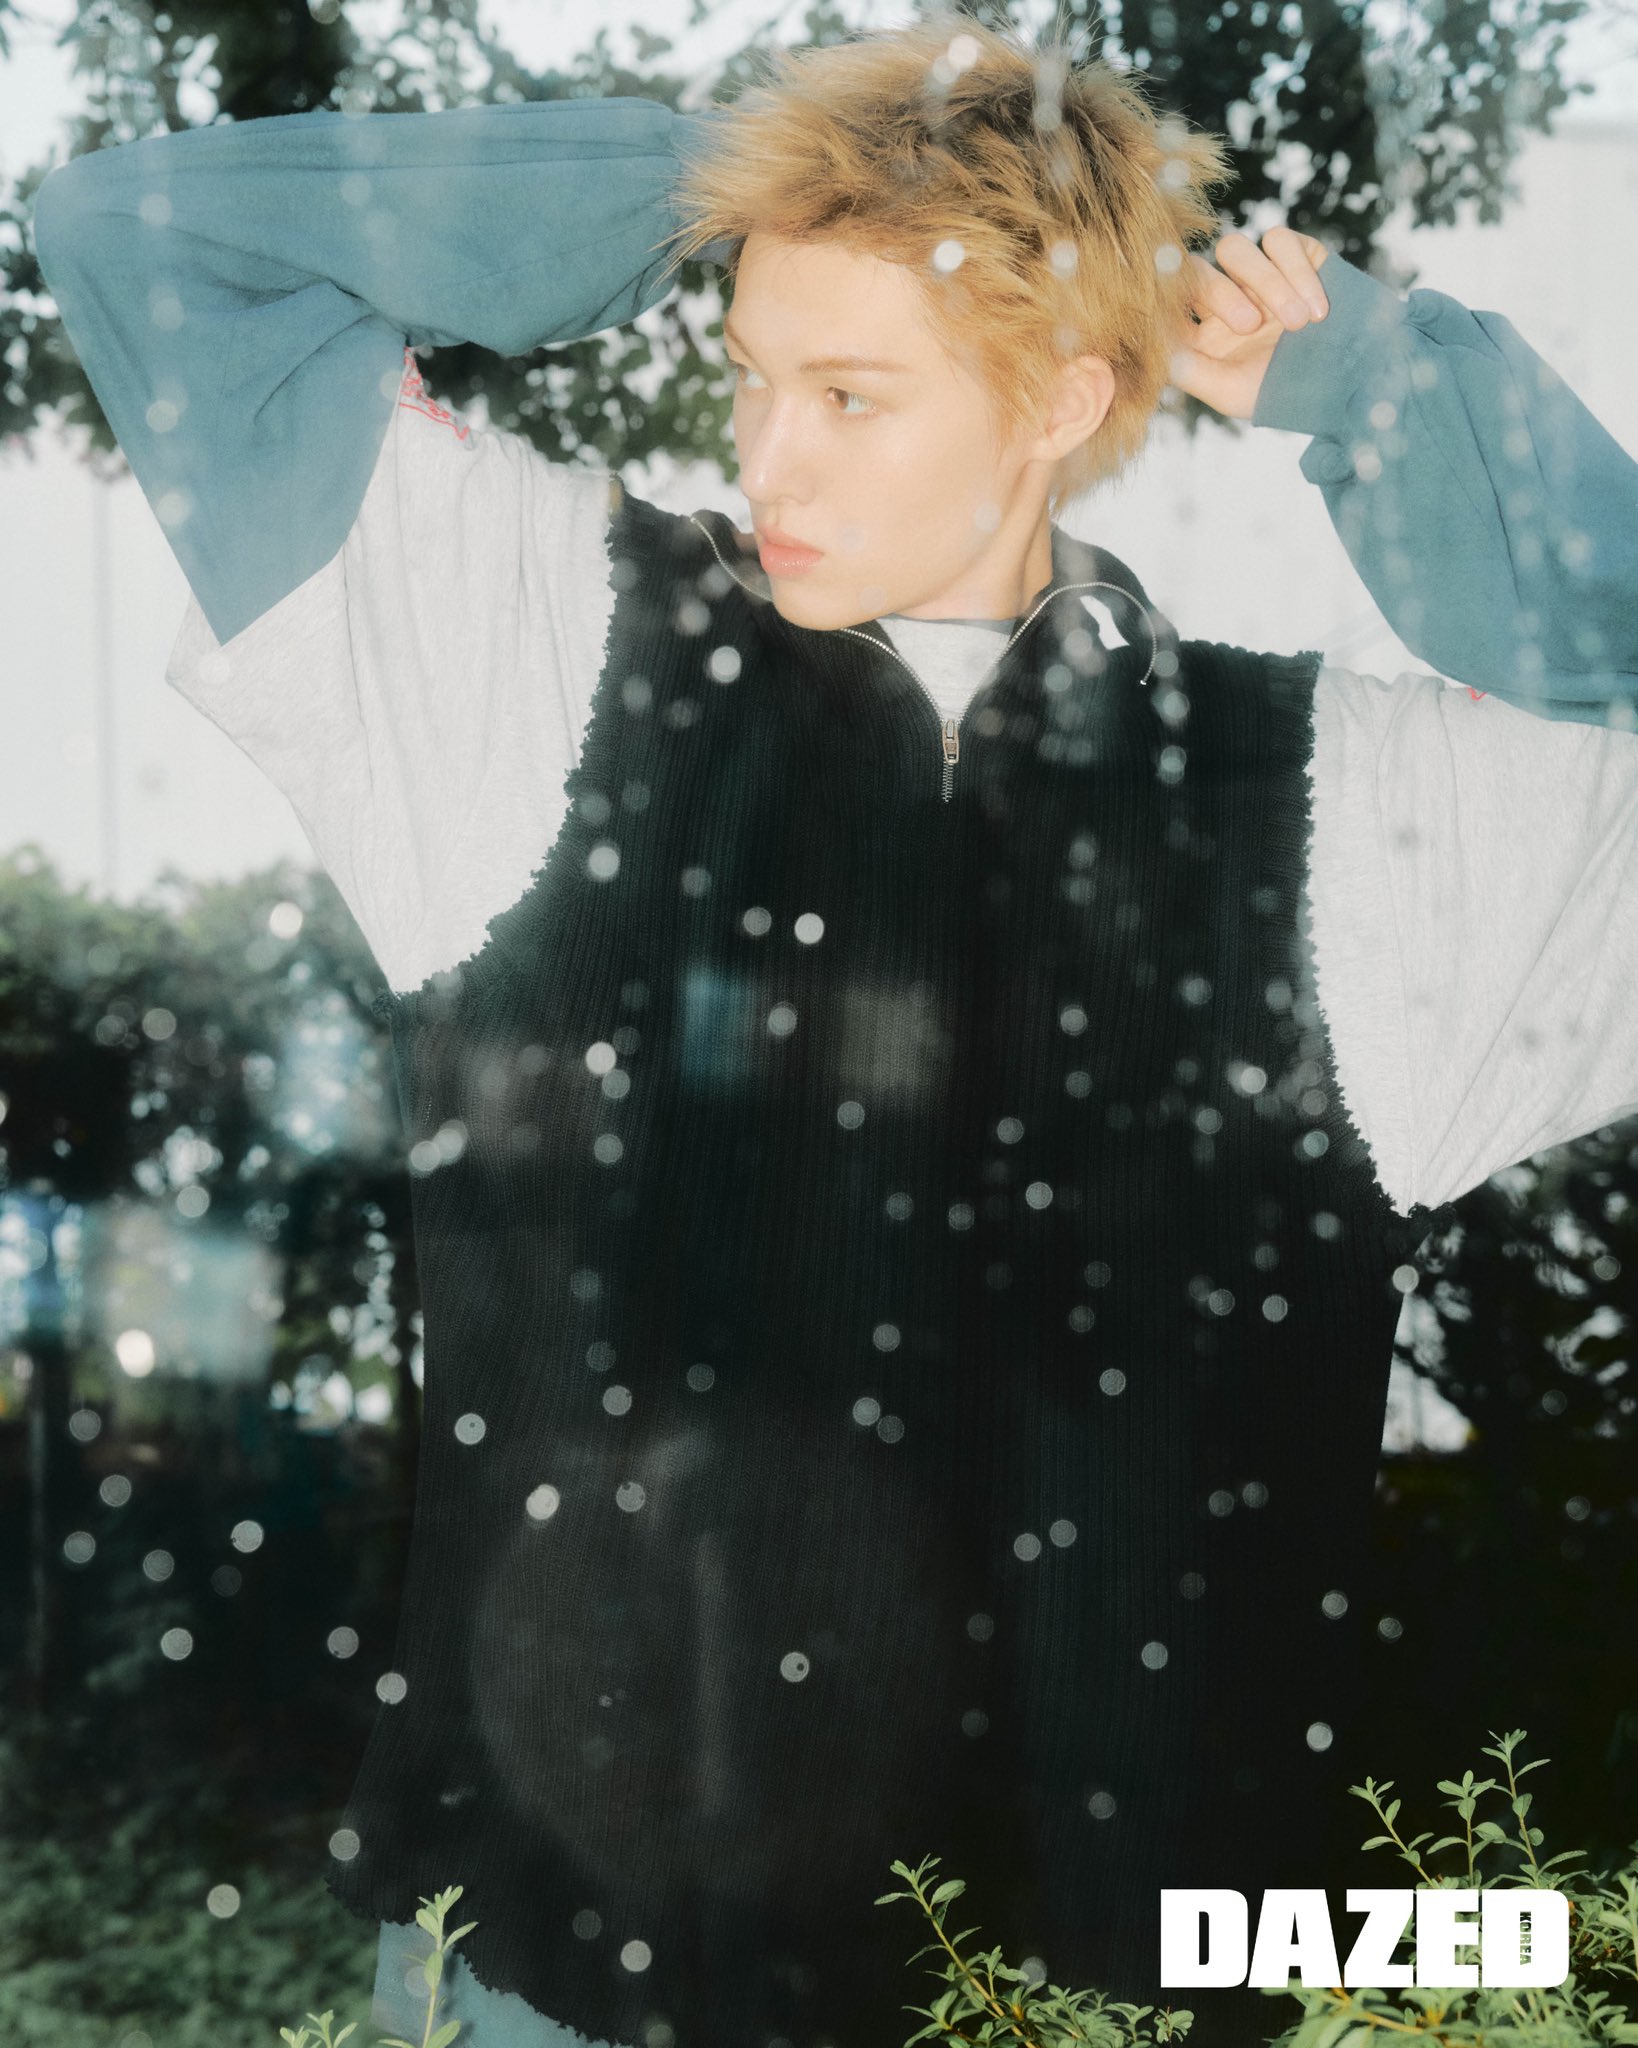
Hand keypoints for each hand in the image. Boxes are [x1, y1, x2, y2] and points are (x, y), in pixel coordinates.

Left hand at [1167, 225, 1331, 420]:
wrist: (1348, 384)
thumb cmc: (1285, 395)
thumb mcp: (1229, 392)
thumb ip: (1188, 368)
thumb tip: (1152, 340)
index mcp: (1202, 332)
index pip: (1171, 299)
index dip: (1166, 291)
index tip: (1165, 294)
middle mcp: (1227, 297)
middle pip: (1200, 269)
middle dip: (1222, 294)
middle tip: (1250, 326)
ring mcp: (1259, 274)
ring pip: (1238, 249)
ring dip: (1266, 284)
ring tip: (1297, 324)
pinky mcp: (1296, 254)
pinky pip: (1281, 242)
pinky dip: (1298, 273)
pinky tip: (1318, 311)